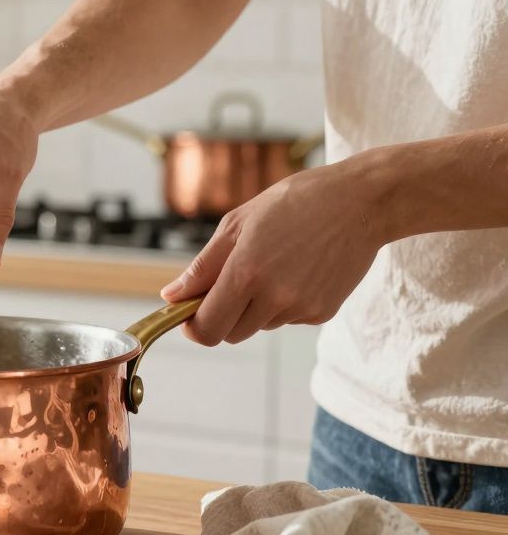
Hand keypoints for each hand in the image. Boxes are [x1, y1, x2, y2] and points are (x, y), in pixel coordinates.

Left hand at [160, 159, 385, 344]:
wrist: (362, 202)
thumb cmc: (296, 202)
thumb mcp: (238, 223)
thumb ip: (203, 266)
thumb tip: (172, 296)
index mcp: (246, 273)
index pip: (207, 328)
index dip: (193, 325)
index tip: (190, 312)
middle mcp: (274, 297)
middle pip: (231, 332)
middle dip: (222, 315)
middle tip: (230, 281)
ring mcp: (302, 308)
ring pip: (260, 325)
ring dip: (255, 307)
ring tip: (273, 264)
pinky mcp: (323, 312)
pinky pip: (288, 319)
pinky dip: (283, 303)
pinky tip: (297, 270)